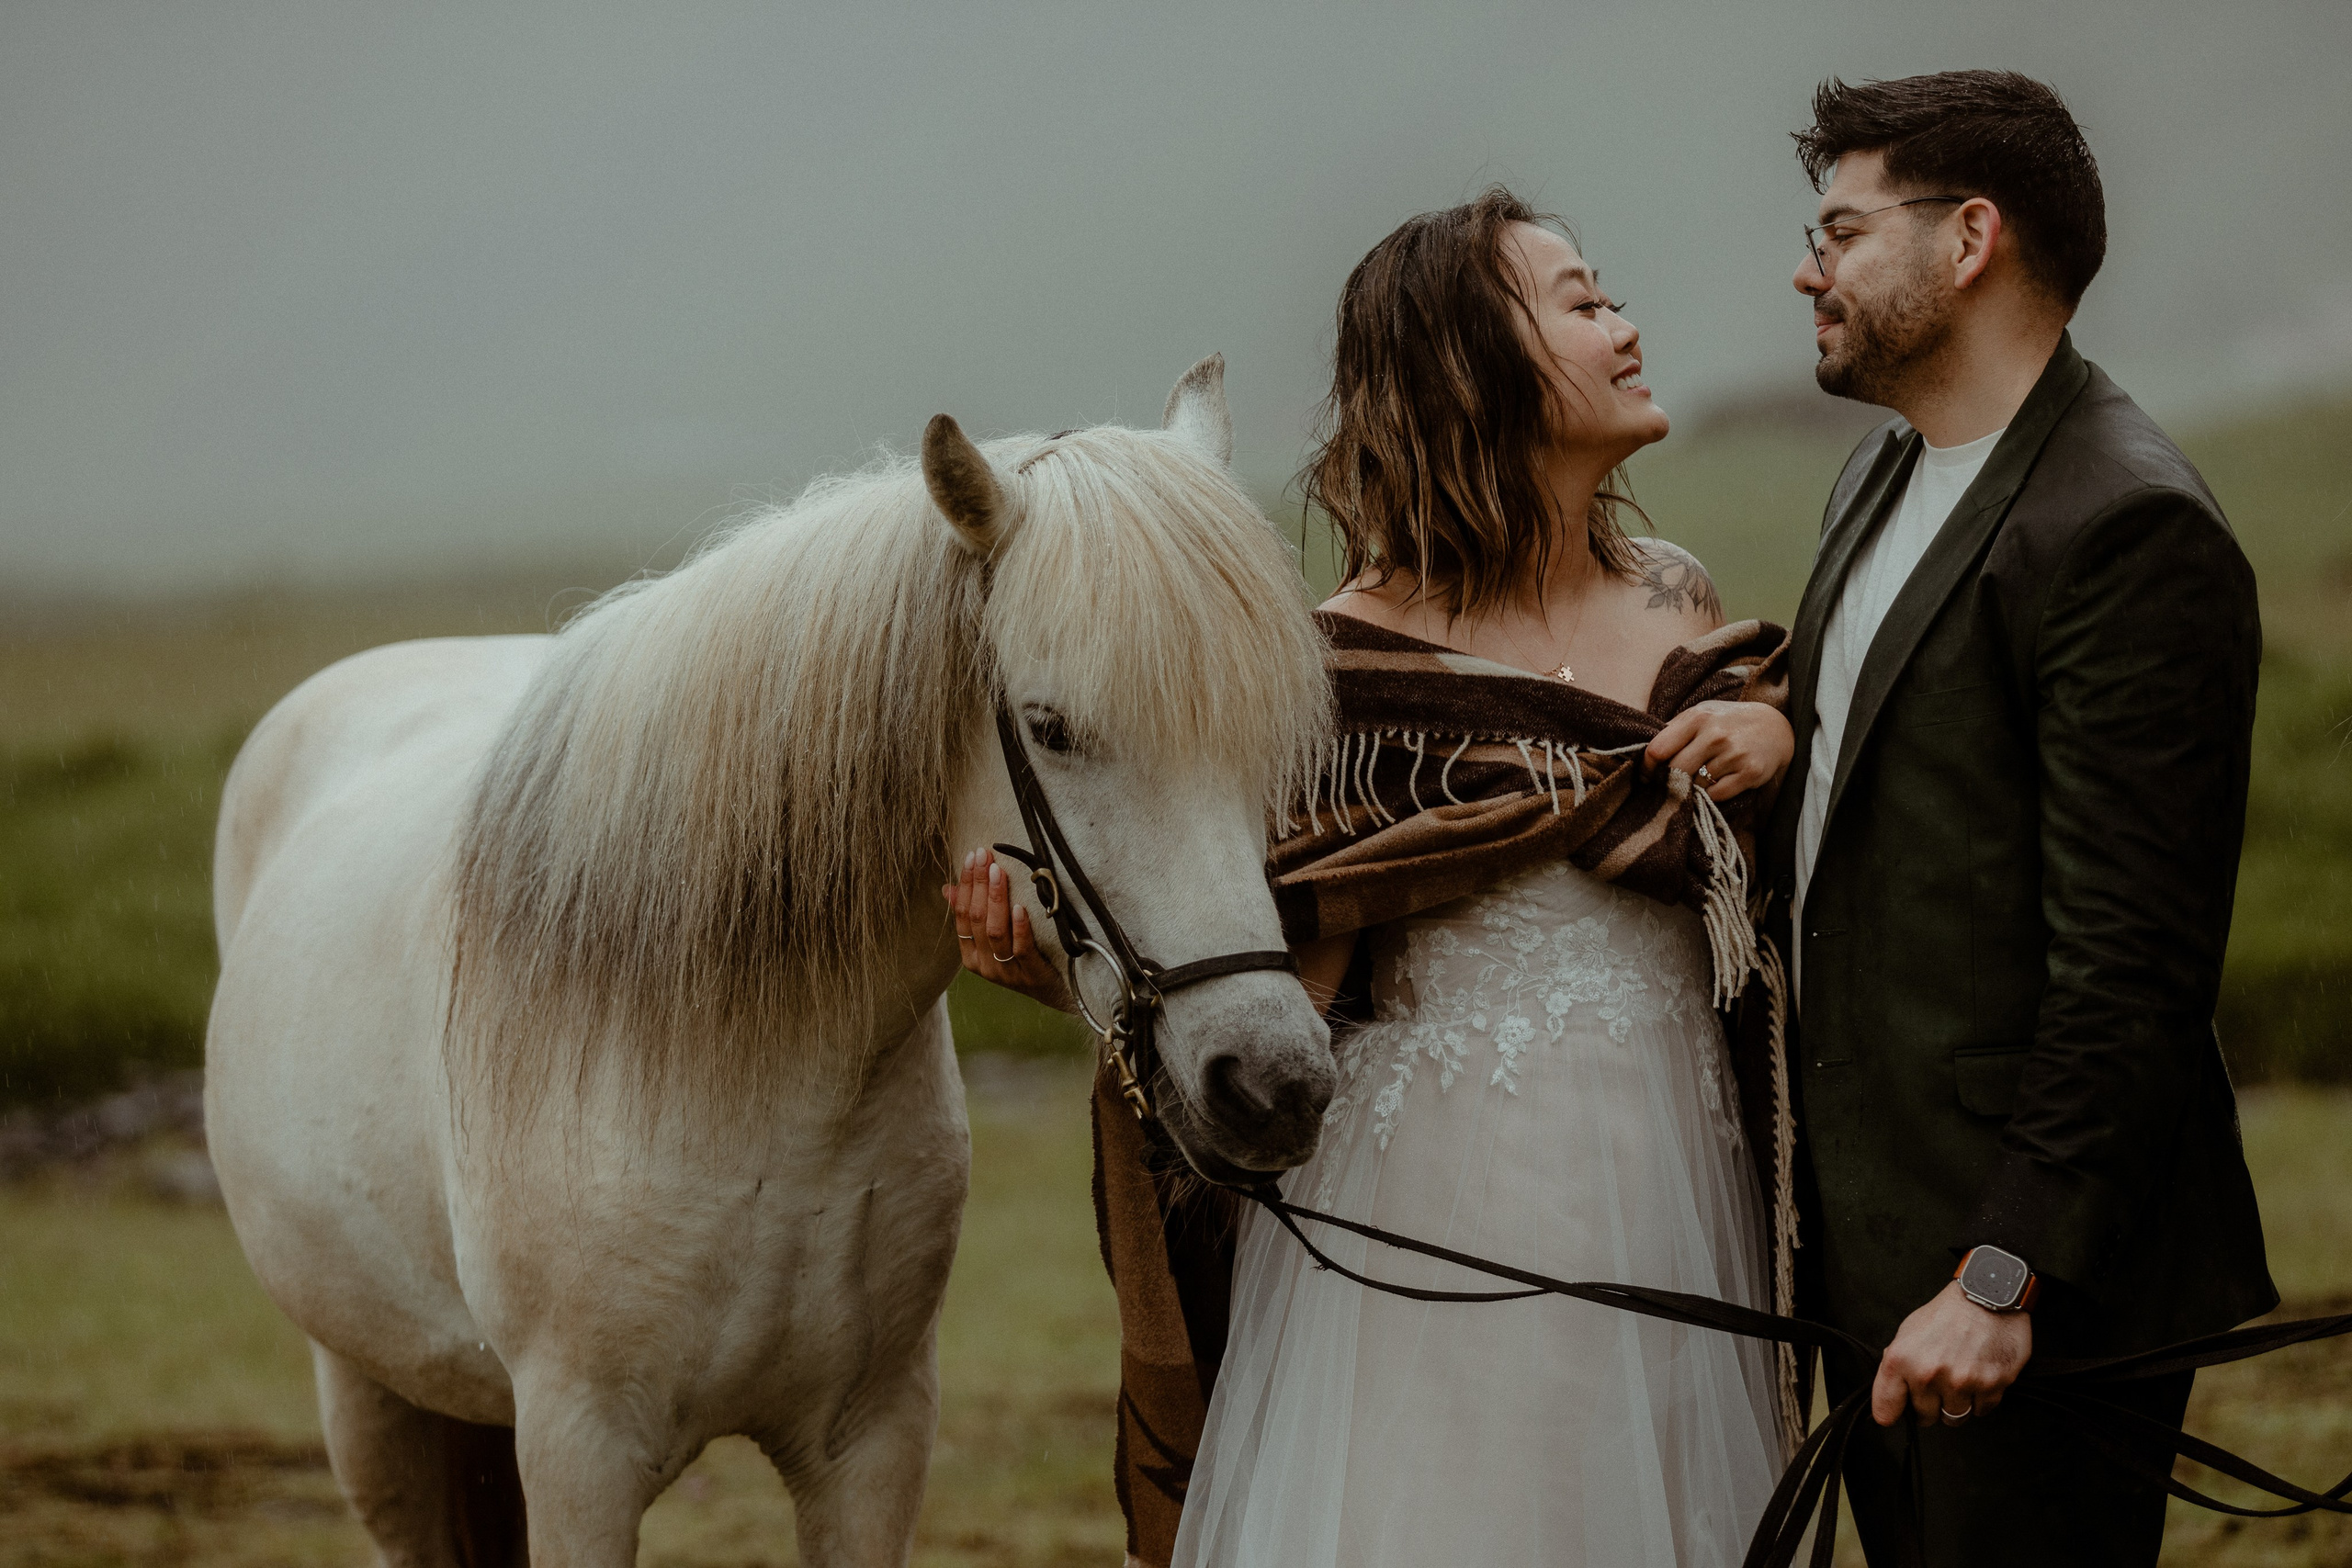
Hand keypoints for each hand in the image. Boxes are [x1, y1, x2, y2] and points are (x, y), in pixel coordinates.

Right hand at [943, 848, 1075, 1012]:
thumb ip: (974, 916)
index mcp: (971, 956)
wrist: (1056, 991)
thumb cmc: (1024, 958)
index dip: (966, 885)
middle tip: (984, 856)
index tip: (972, 858)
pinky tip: (1020, 907)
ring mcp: (1006, 972)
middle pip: (977, 919)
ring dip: (996, 899)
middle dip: (979, 885)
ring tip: (999, 873)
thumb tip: (948, 888)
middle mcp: (984, 965)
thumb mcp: (996, 938)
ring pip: (995, 932)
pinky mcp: (1030, 975)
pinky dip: (1019, 927)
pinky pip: (1021, 949)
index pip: (962, 915)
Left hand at [1643, 700, 1793, 801]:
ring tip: (1698, 782)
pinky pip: (1717, 795)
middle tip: (1667, 787)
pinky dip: (1711, 795)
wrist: (1777, 727)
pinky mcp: (1749, 773)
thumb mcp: (1702, 714)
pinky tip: (1716, 785)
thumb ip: (1675, 729)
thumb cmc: (1729, 722)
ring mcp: (1733, 754)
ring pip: (1696, 786)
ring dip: (1692, 789)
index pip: (1658, 749)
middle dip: (1668, 782)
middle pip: (1675, 771)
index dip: (1648, 768)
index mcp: (1697, 718)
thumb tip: (1646, 753)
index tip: (1648, 777)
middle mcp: (1715, 735)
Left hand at [1871, 1280, 2033, 1427]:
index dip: (1892, 1414)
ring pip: (1955, 1418)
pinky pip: (1982, 1411)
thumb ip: (1898, 1366)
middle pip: (1925, 1417)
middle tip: (1938, 1386)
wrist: (1986, 1294)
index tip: (1897, 1415)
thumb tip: (1894, 1394)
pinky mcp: (1991, 1385)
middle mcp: (1928, 1374)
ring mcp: (1961, 1382)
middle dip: (1931, 1406)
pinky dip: (1981, 1399)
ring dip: (1957, 1405)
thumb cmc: (1947, 1312)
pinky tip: (1979, 1377)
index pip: (1886, 1409)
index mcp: (1901, 1360)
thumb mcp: (1908, 1332)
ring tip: (1960, 1380)